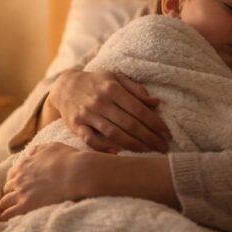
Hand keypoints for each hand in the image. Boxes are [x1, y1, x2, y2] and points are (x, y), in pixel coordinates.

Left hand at [0, 142, 86, 220]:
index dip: (16, 182)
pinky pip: (7, 215)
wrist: (77, 174)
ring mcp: (21, 193)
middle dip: (12, 194)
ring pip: (4, 203)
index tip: (22, 188)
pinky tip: (11, 221)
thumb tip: (30, 152)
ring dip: (8, 207)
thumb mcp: (52, 147)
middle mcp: (19, 179)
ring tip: (14, 213)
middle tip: (19, 201)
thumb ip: (39, 149)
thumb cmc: (69, 159)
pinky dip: (7, 217)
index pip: (11, 176)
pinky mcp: (25, 206)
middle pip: (6, 190)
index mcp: (24, 165)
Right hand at [47, 70, 170, 152]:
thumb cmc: (95, 82)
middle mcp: (100, 101)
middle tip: (163, 147)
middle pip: (129, 124)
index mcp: (112, 88)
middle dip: (149, 137)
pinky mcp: (76, 125)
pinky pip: (91, 140)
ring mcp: (87, 114)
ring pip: (113, 133)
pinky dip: (104, 148)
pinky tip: (118, 153)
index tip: (166, 133)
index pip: (138, 109)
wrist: (64, 86)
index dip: (155, 123)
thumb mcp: (115, 78)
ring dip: (133, 145)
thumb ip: (136, 89)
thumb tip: (157, 102)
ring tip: (148, 151)